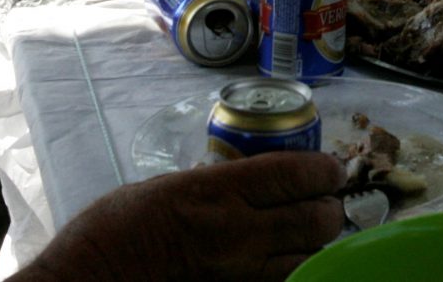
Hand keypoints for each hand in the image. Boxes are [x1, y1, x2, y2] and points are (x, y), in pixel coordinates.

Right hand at [14, 150, 344, 281]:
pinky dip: (291, 277)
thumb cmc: (110, 234)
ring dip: (315, 248)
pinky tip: (286, 268)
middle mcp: (236, 235)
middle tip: (325, 205)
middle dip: (328, 210)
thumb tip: (251, 183)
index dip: (325, 170)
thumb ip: (214, 185)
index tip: (332, 171)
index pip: (297, 175)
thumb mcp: (165, 189)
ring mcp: (237, 277)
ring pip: (308, 261)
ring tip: (309, 239)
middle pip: (316, 220)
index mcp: (217, 193)